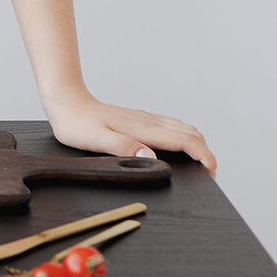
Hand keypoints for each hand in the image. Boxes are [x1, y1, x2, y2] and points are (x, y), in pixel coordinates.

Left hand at [45, 89, 216, 173]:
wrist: (65, 101)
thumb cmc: (76, 123)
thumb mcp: (95, 140)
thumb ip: (123, 148)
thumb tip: (151, 158)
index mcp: (143, 128)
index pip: (185, 140)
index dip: (204, 156)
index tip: (211, 172)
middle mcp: (148, 121)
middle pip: (191, 133)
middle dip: (206, 153)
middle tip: (209, 175)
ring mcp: (145, 118)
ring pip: (183, 128)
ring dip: (197, 145)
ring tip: (199, 165)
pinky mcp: (139, 119)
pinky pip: (171, 127)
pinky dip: (184, 139)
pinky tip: (177, 149)